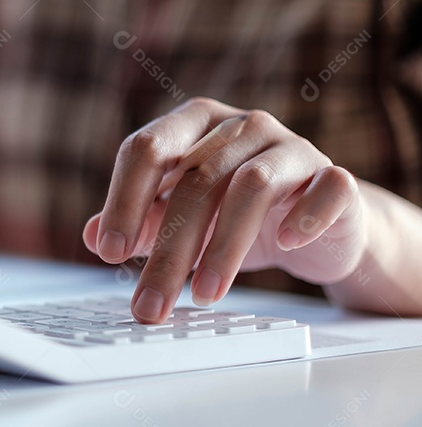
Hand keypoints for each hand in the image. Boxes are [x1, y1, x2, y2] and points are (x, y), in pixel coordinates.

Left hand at [83, 97, 365, 322]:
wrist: (318, 227)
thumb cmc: (237, 215)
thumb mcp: (182, 219)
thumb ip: (139, 223)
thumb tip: (90, 235)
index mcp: (194, 123)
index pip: (147, 149)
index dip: (123, 202)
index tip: (109, 253)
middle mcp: (242, 126)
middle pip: (194, 180)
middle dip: (167, 250)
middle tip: (149, 303)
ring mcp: (292, 147)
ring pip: (251, 186)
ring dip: (224, 246)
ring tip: (203, 296)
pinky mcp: (335, 177)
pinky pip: (326, 187)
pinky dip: (304, 216)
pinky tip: (284, 245)